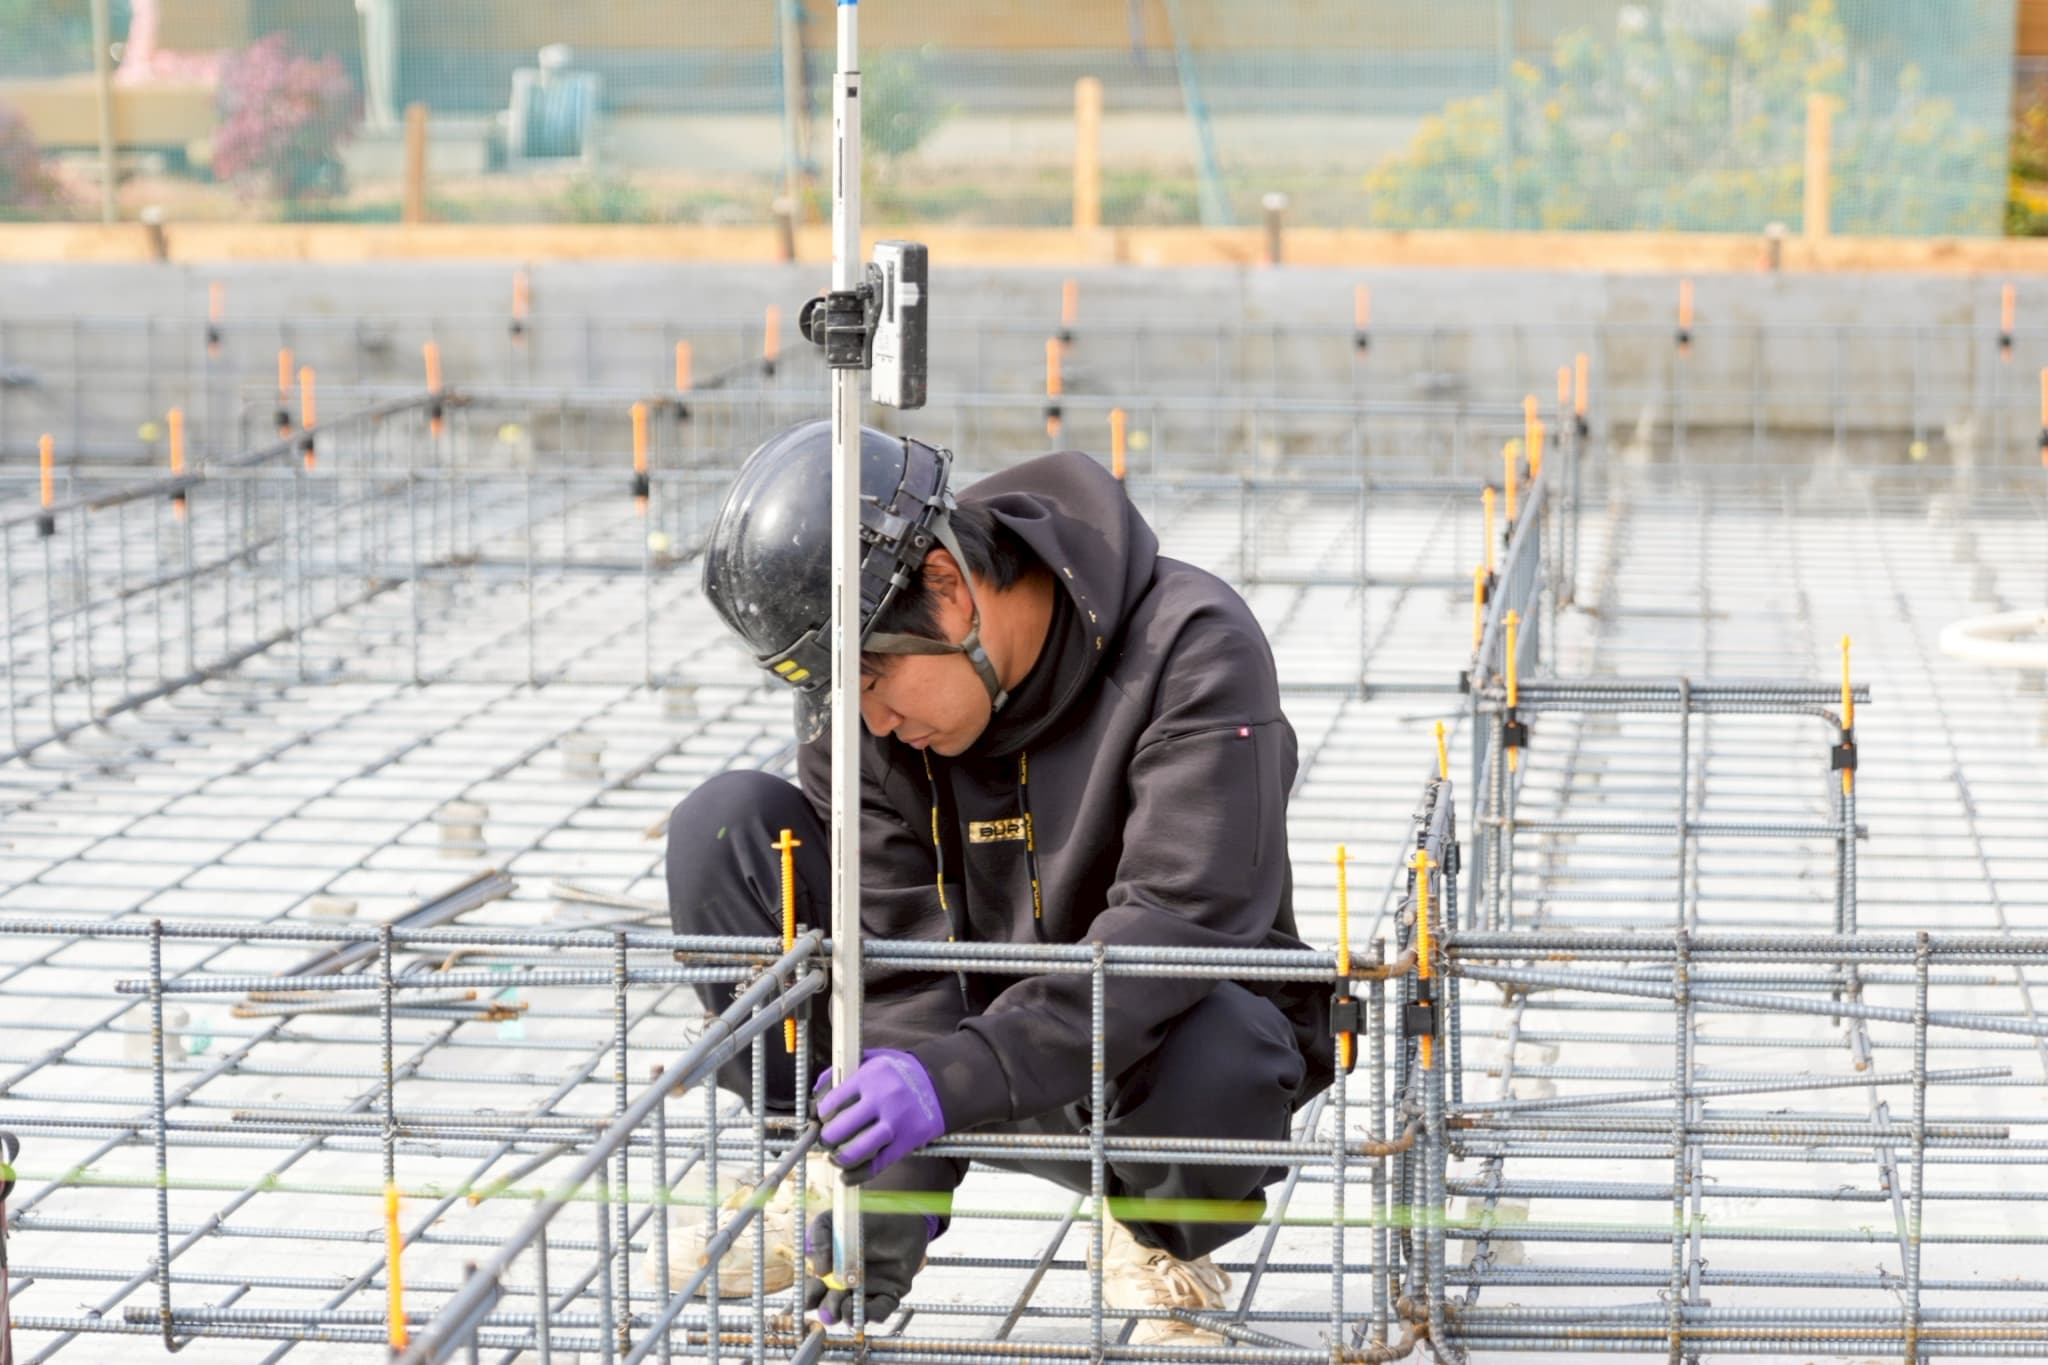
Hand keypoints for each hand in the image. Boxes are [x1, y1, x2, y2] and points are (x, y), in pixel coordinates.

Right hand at [803, 1206, 933, 1325]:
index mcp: (827, 1274)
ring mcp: (866, 1292)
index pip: (812, 1294)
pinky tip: (863, 1310)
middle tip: (832, 1302)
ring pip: (852, 1315)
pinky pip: (879, 1312)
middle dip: (828, 1311)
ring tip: (846, 1305)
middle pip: (830, 1310)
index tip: (812, 1293)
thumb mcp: (831, 1222)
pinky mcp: (889, 1293)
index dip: (809, 1298)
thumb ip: (819, 1240)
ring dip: (846, 1315)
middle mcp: (845, 1288)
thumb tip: (820, 1271)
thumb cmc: (859, 1219)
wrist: (895, 1211)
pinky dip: (870, 1315)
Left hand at [813, 1049, 946, 1183]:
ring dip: (840, 1159)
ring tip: (836, 1158)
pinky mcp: (908, 1141)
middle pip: (841, 1128)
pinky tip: (848, 1176)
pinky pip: (878, 1164)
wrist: (942, 1082)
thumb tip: (816, 1091)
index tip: (823, 1118)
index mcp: (871, 1076)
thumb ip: (843, 1071)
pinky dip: (858, 1174)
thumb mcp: (874, 1059)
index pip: (833, 1101)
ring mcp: (896, 1122)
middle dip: (827, 1138)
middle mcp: (883, 1099)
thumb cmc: (901, 1072)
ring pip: (857, 1150)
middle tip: (827, 1140)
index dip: (822, 1113)